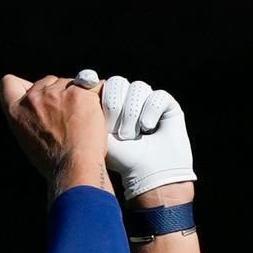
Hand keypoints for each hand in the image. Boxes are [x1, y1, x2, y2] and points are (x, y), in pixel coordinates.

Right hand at [0, 72, 108, 191]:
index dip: (23, 86)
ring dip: (78, 96)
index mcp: (16, 110)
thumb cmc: (54, 162)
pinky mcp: (81, 92)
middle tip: (69, 117)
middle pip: (48, 82)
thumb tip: (41, 112)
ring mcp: (58, 92)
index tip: (34, 94)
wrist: (74, 168)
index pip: (9, 83)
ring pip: (70, 83)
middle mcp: (35, 97)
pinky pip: (93, 85)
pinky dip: (97, 96)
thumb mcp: (28, 140)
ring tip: (84, 121)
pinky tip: (98, 112)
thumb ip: (30, 118)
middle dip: (58, 94)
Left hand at [76, 70, 196, 198]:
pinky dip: (151, 113)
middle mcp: (130, 99)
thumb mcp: (97, 132)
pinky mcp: (168, 106)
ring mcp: (149, 100)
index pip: (103, 85)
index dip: (105, 102)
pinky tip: (149, 130)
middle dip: (115, 108)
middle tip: (120, 134)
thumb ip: (88, 106)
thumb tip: (84, 77)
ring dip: (132, 113)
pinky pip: (157, 96)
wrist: (148, 176)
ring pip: (138, 87)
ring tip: (134, 136)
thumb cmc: (121, 159)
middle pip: (118, 82)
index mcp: (112, 103)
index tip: (105, 125)